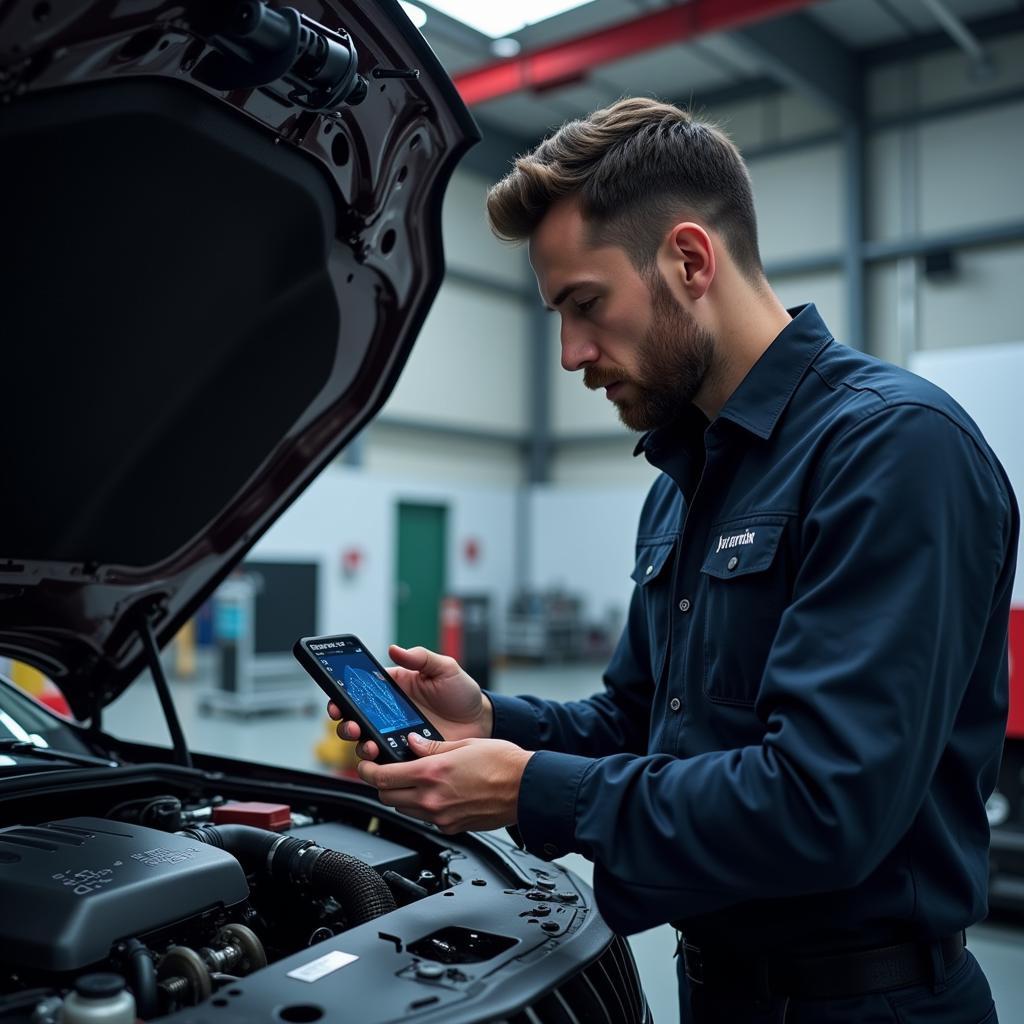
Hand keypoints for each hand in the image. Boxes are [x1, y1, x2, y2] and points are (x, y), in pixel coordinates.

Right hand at [327, 644, 492, 760]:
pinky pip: (385, 761)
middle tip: (352, 725)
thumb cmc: (461, 692)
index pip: (359, 689)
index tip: (337, 700)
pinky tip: (384, 759)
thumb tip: (394, 649)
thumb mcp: (444, 668)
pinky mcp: (405, 754)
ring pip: (365, 741)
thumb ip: (420, 658)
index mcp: (393, 687)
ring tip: (370, 744)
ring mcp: (395, 734)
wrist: (481, 721)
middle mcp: (388, 711)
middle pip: (354, 718)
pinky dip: (380, 763)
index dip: (343, 695)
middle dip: (346, 722)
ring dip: (361, 744)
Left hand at [357, 732, 533, 833]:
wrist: (527, 788)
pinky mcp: (452, 828)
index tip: (366, 765)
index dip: (367, 770)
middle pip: (387, 797)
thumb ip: (432, 746)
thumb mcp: (464, 744)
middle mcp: (431, 799)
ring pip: (404, 809)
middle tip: (389, 772)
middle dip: (383, 784)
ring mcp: (441, 817)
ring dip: (402, 796)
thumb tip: (412, 743)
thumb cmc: (502, 763)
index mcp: (431, 773)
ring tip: (416, 781)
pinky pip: (426, 819)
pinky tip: (438, 794)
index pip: (382, 777)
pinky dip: (424, 808)